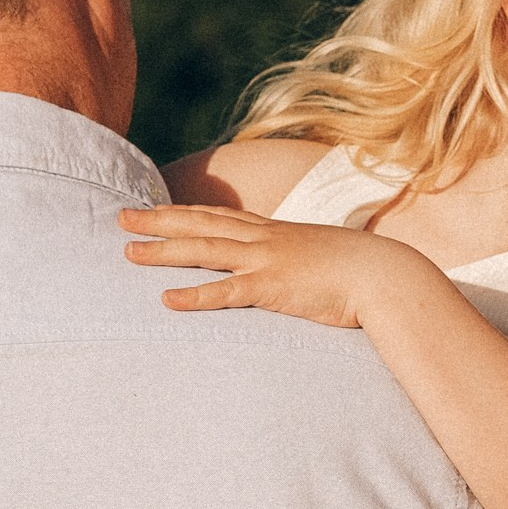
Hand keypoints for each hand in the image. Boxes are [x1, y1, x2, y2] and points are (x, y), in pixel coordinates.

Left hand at [119, 205, 422, 323]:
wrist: (387, 275)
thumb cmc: (363, 272)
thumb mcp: (325, 258)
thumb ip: (302, 261)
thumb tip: (296, 270)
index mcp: (276, 231)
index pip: (220, 216)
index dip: (183, 211)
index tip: (153, 208)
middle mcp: (265, 239)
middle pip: (201, 224)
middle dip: (158, 221)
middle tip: (120, 219)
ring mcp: (268, 261)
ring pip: (204, 251)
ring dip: (163, 251)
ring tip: (128, 254)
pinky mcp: (273, 288)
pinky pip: (226, 292)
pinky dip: (194, 296)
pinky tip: (166, 300)